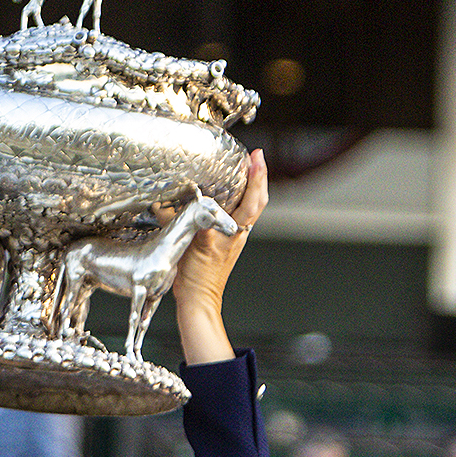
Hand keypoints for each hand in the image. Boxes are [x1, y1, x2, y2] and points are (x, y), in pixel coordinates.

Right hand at [173, 151, 267, 364]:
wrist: (197, 299)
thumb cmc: (200, 277)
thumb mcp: (201, 243)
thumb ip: (204, 221)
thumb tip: (201, 204)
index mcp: (237, 230)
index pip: (254, 198)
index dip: (258, 176)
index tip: (257, 157)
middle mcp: (237, 232)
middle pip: (255, 200)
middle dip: (256, 177)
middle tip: (253, 157)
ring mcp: (229, 237)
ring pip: (244, 207)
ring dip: (245, 188)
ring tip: (241, 171)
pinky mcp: (218, 242)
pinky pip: (229, 216)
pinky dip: (229, 202)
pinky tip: (217, 198)